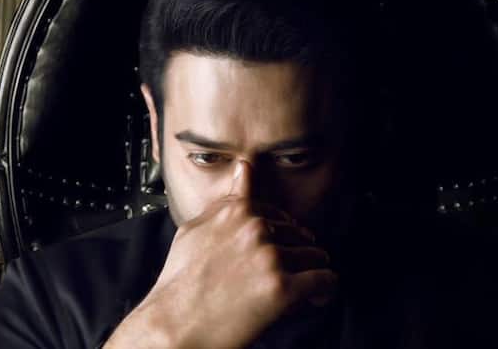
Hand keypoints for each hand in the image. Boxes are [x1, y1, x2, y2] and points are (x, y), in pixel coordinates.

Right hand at [104, 161, 337, 348]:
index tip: (284, 244)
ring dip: (313, 269)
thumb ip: (224, 201)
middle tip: (290, 270)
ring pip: (315, 254)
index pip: (278, 213)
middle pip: (298, 234)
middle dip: (298, 252)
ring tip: (306, 284)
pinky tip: (319, 295)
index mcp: (236, 212)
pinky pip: (323, 281)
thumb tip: (243, 171)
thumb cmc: (179, 283)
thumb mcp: (193, 230)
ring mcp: (270, 257)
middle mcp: (255, 229)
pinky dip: (325, 289)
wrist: (173, 327)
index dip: (282, 233)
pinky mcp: (282, 288)